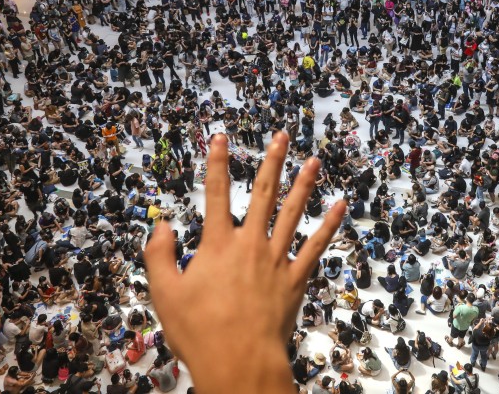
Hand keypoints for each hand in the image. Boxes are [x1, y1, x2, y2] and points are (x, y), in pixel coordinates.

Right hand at [145, 132, 343, 393]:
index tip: (221, 138)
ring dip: (303, 184)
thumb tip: (161, 225)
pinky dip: (329, 225)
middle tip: (282, 136)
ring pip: (293, 213)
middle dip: (272, 161)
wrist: (238, 361)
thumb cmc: (199, 332)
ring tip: (313, 161)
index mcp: (217, 245)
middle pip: (262, 194)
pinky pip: (316, 246)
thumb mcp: (164, 293)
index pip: (215, 194)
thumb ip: (158, 255)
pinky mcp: (296, 279)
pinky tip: (340, 206)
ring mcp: (276, 260)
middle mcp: (250, 245)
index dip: (217, 163)